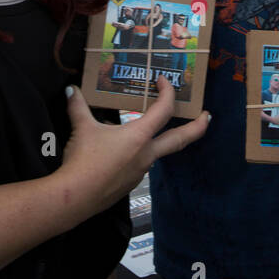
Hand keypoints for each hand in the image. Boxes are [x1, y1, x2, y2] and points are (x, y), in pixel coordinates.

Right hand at [61, 77, 209, 211]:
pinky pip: (140, 165)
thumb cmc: (84, 160)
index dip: (168, 92)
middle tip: (207, 117)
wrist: (75, 197)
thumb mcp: (81, 128)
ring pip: (157, 152)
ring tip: (147, 130)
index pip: (164, 110)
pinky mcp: (130, 184)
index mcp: (140, 137)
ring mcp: (140, 172)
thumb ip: (78, 106)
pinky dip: (138, 154)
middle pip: (180, 139)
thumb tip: (71, 90)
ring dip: (160, 140)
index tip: (164, 81)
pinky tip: (121, 152)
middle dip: (197, 127)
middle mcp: (147, 154)